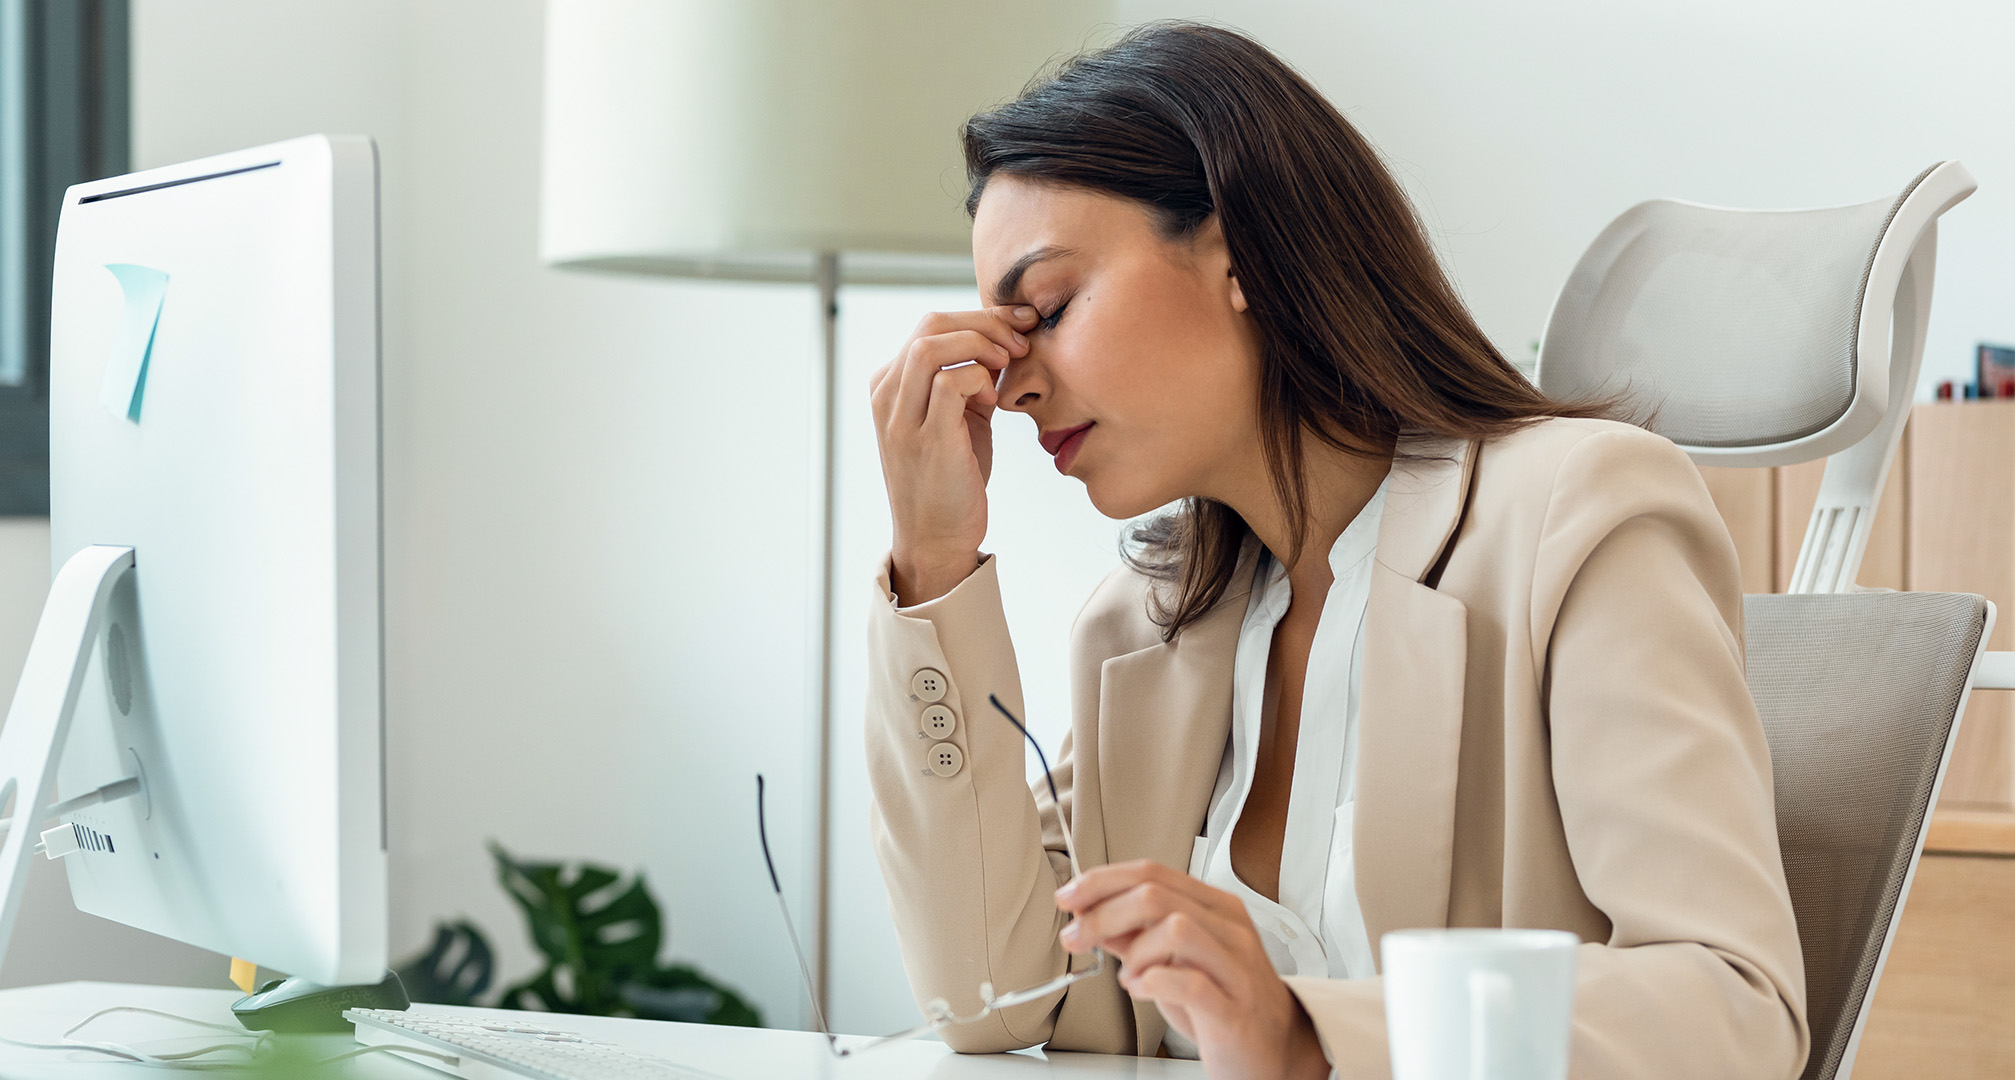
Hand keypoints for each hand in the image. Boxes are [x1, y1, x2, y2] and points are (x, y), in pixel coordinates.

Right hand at [868, 305, 1039, 604]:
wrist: (936, 538)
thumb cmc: (951, 479)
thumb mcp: (957, 420)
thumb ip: (969, 382)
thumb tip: (1002, 344)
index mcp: (891, 384)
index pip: (932, 324)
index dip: (982, 315)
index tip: (1022, 324)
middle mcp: (887, 395)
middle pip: (931, 324)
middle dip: (985, 321)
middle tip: (1022, 339)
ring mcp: (901, 417)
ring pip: (932, 344)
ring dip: (981, 343)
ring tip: (1011, 360)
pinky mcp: (926, 439)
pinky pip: (949, 383)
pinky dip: (979, 378)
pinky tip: (995, 397)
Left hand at [1054, 860, 1328, 1079]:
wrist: (1274, 1047)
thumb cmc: (1224, 1000)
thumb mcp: (1175, 960)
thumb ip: (1136, 935)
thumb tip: (1090, 915)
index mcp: (1215, 907)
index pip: (1152, 872)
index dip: (1103, 881)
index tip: (1069, 897)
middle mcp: (1229, 929)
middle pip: (1156, 895)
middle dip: (1103, 912)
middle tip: (1076, 936)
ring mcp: (1236, 966)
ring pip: (1176, 928)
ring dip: (1135, 950)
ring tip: (1128, 974)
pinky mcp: (1234, 1007)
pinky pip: (1191, 981)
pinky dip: (1154, 981)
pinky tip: (1142, 989)